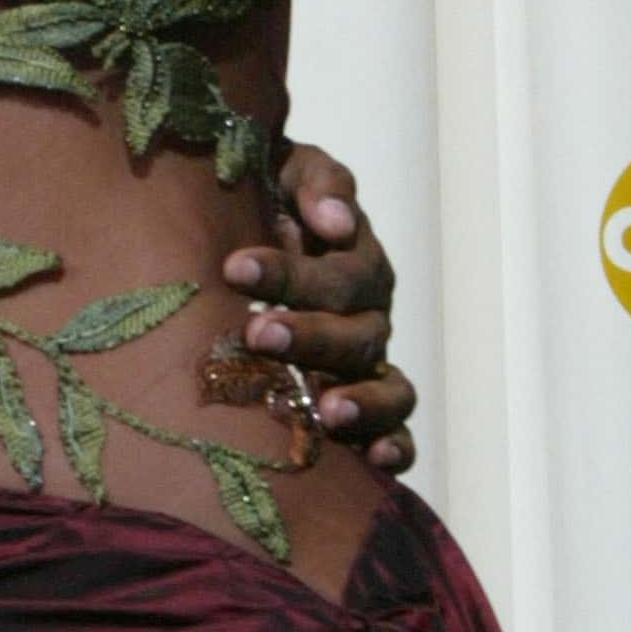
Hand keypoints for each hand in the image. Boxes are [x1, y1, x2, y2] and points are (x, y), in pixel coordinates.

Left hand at [223, 140, 415, 474]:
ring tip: (328, 411)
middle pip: (358, 333)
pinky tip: (375, 461)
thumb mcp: (284, 170)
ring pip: (390, 389)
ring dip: (364, 401)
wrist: (234, 230)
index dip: (291, 272)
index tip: (235, 268)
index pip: (338, 269)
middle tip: (256, 333)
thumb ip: (315, 181)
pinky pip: (396, 433)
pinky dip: (394, 447)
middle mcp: (366, 314)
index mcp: (352, 259)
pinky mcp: (362, 408)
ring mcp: (368, 364)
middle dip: (309, 336)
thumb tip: (337, 220)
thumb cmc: (260, 199)